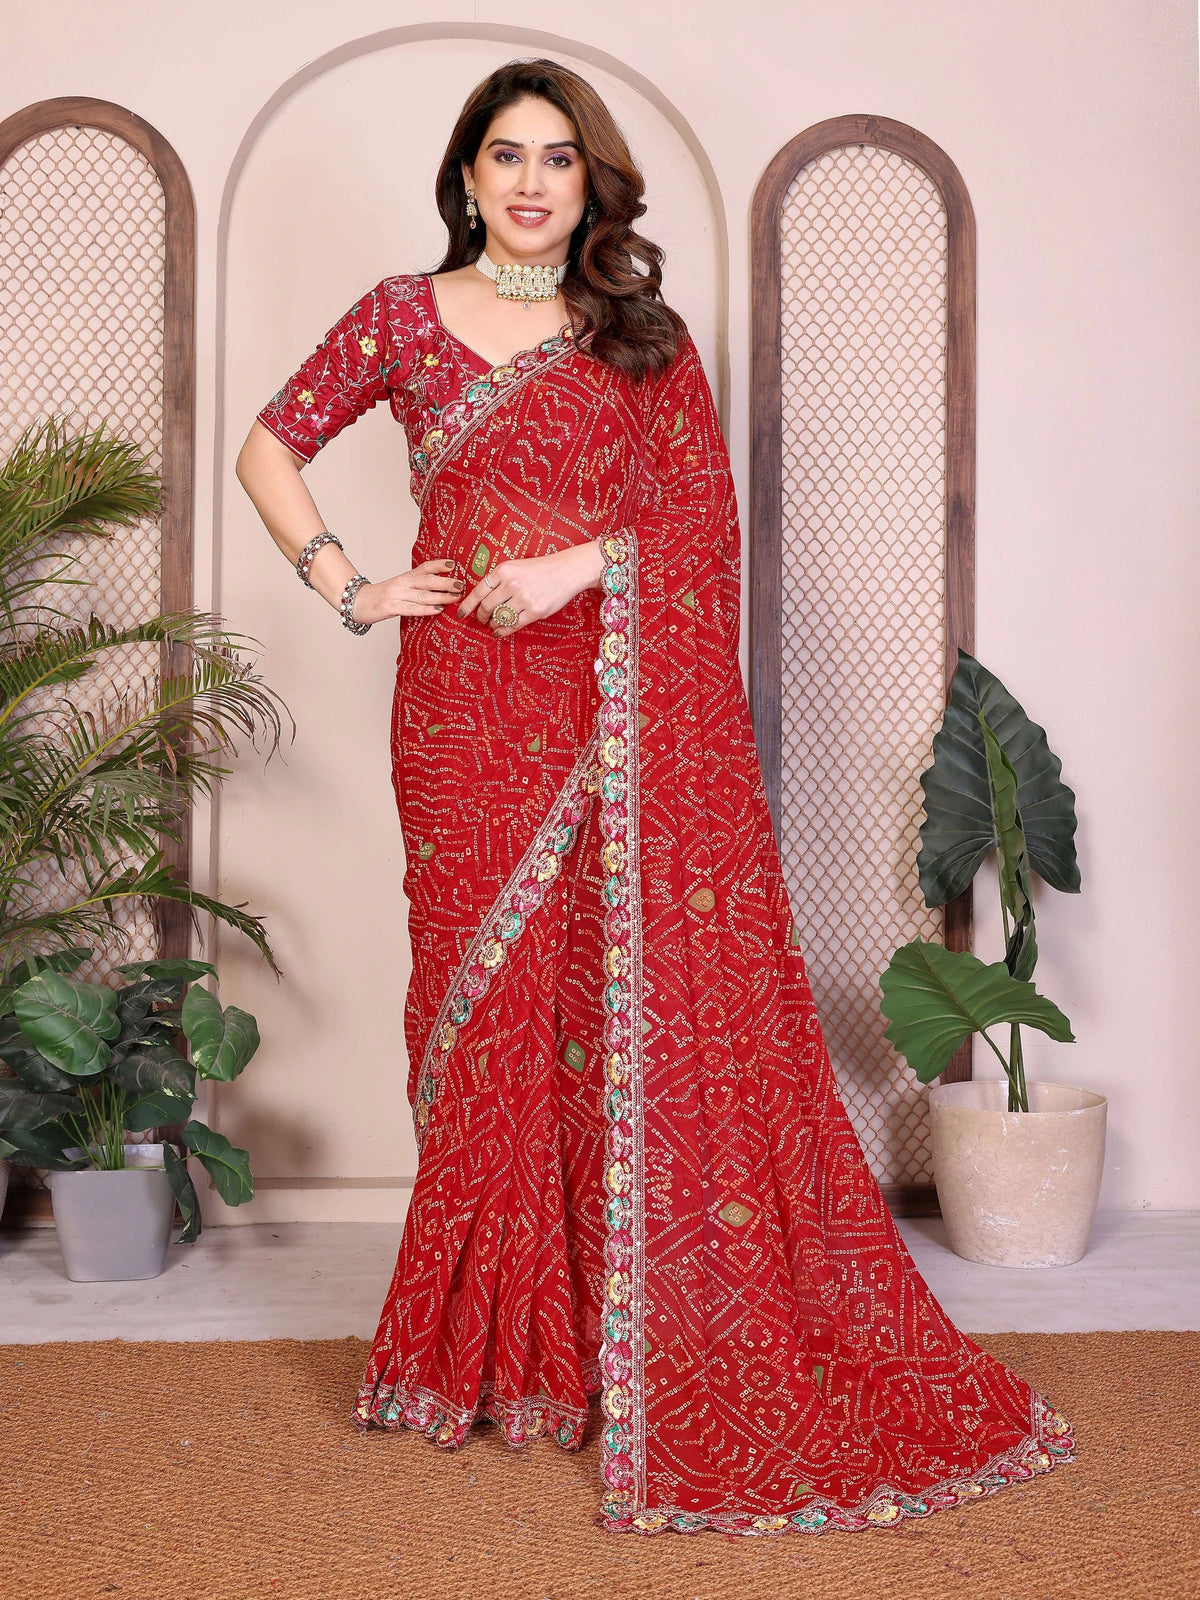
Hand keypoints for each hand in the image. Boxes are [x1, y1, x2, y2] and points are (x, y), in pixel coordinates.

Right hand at [352, 559, 464, 624]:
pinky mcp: (391, 607)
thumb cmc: (382, 596)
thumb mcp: (400, 586)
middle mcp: (402, 583)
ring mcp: (396, 595)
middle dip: (446, 582)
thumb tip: (441, 589)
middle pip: (427, 580)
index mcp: (406, 576)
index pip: (424, 567)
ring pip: (423, 595)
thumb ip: (417, 586)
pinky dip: (426, 609)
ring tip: (456, 597)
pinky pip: (412, 608)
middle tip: (461, 584)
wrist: (357, 601)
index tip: (454, 564)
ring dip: (441, 596)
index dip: (439, 565)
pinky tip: (438, 610)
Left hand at [456, 541, 603, 636]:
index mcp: (504, 570)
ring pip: (500, 617)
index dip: (467, 605)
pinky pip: (513, 625)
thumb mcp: (515, 566)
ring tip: (493, 625)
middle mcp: (512, 584)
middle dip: (481, 617)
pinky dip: (503, 631)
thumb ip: (499, 580)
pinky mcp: (535, 611)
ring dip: (493, 624)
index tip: (461, 615)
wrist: (566, 571)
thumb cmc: (539, 569)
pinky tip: (499, 632)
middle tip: (481, 620)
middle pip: (487, 607)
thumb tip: (481, 599)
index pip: (479, 591)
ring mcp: (524, 599)